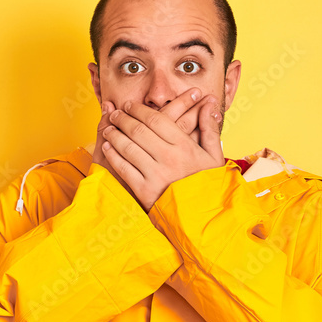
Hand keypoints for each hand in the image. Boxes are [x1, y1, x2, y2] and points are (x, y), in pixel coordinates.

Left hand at [101, 94, 224, 211]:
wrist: (203, 217)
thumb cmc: (208, 184)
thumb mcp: (214, 156)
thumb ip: (209, 128)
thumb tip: (210, 104)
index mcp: (184, 146)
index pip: (156, 120)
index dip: (138, 110)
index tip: (129, 105)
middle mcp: (168, 158)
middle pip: (138, 131)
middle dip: (123, 119)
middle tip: (114, 114)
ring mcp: (155, 174)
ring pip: (128, 147)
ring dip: (114, 135)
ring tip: (108, 128)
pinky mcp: (144, 190)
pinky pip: (123, 168)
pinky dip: (113, 155)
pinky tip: (107, 147)